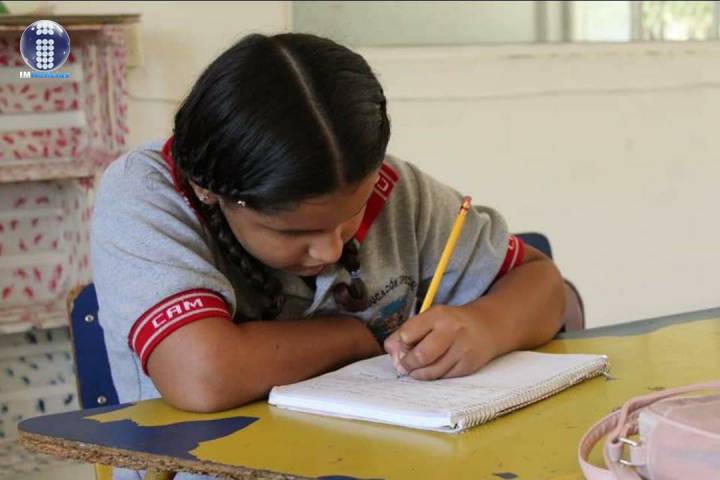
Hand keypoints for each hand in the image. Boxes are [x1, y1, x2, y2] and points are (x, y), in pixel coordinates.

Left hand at [383, 303, 500, 379]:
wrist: (486, 327)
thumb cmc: (450, 323)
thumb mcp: (430, 318)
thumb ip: (407, 332)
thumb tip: (391, 353)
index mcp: (438, 315)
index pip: (407, 334)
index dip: (400, 345)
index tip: (401, 348)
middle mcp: (452, 330)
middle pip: (421, 356)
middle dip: (407, 365)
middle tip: (404, 366)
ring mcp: (463, 349)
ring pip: (432, 372)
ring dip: (418, 374)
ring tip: (416, 370)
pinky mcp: (469, 365)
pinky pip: (444, 378)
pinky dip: (434, 377)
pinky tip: (433, 370)